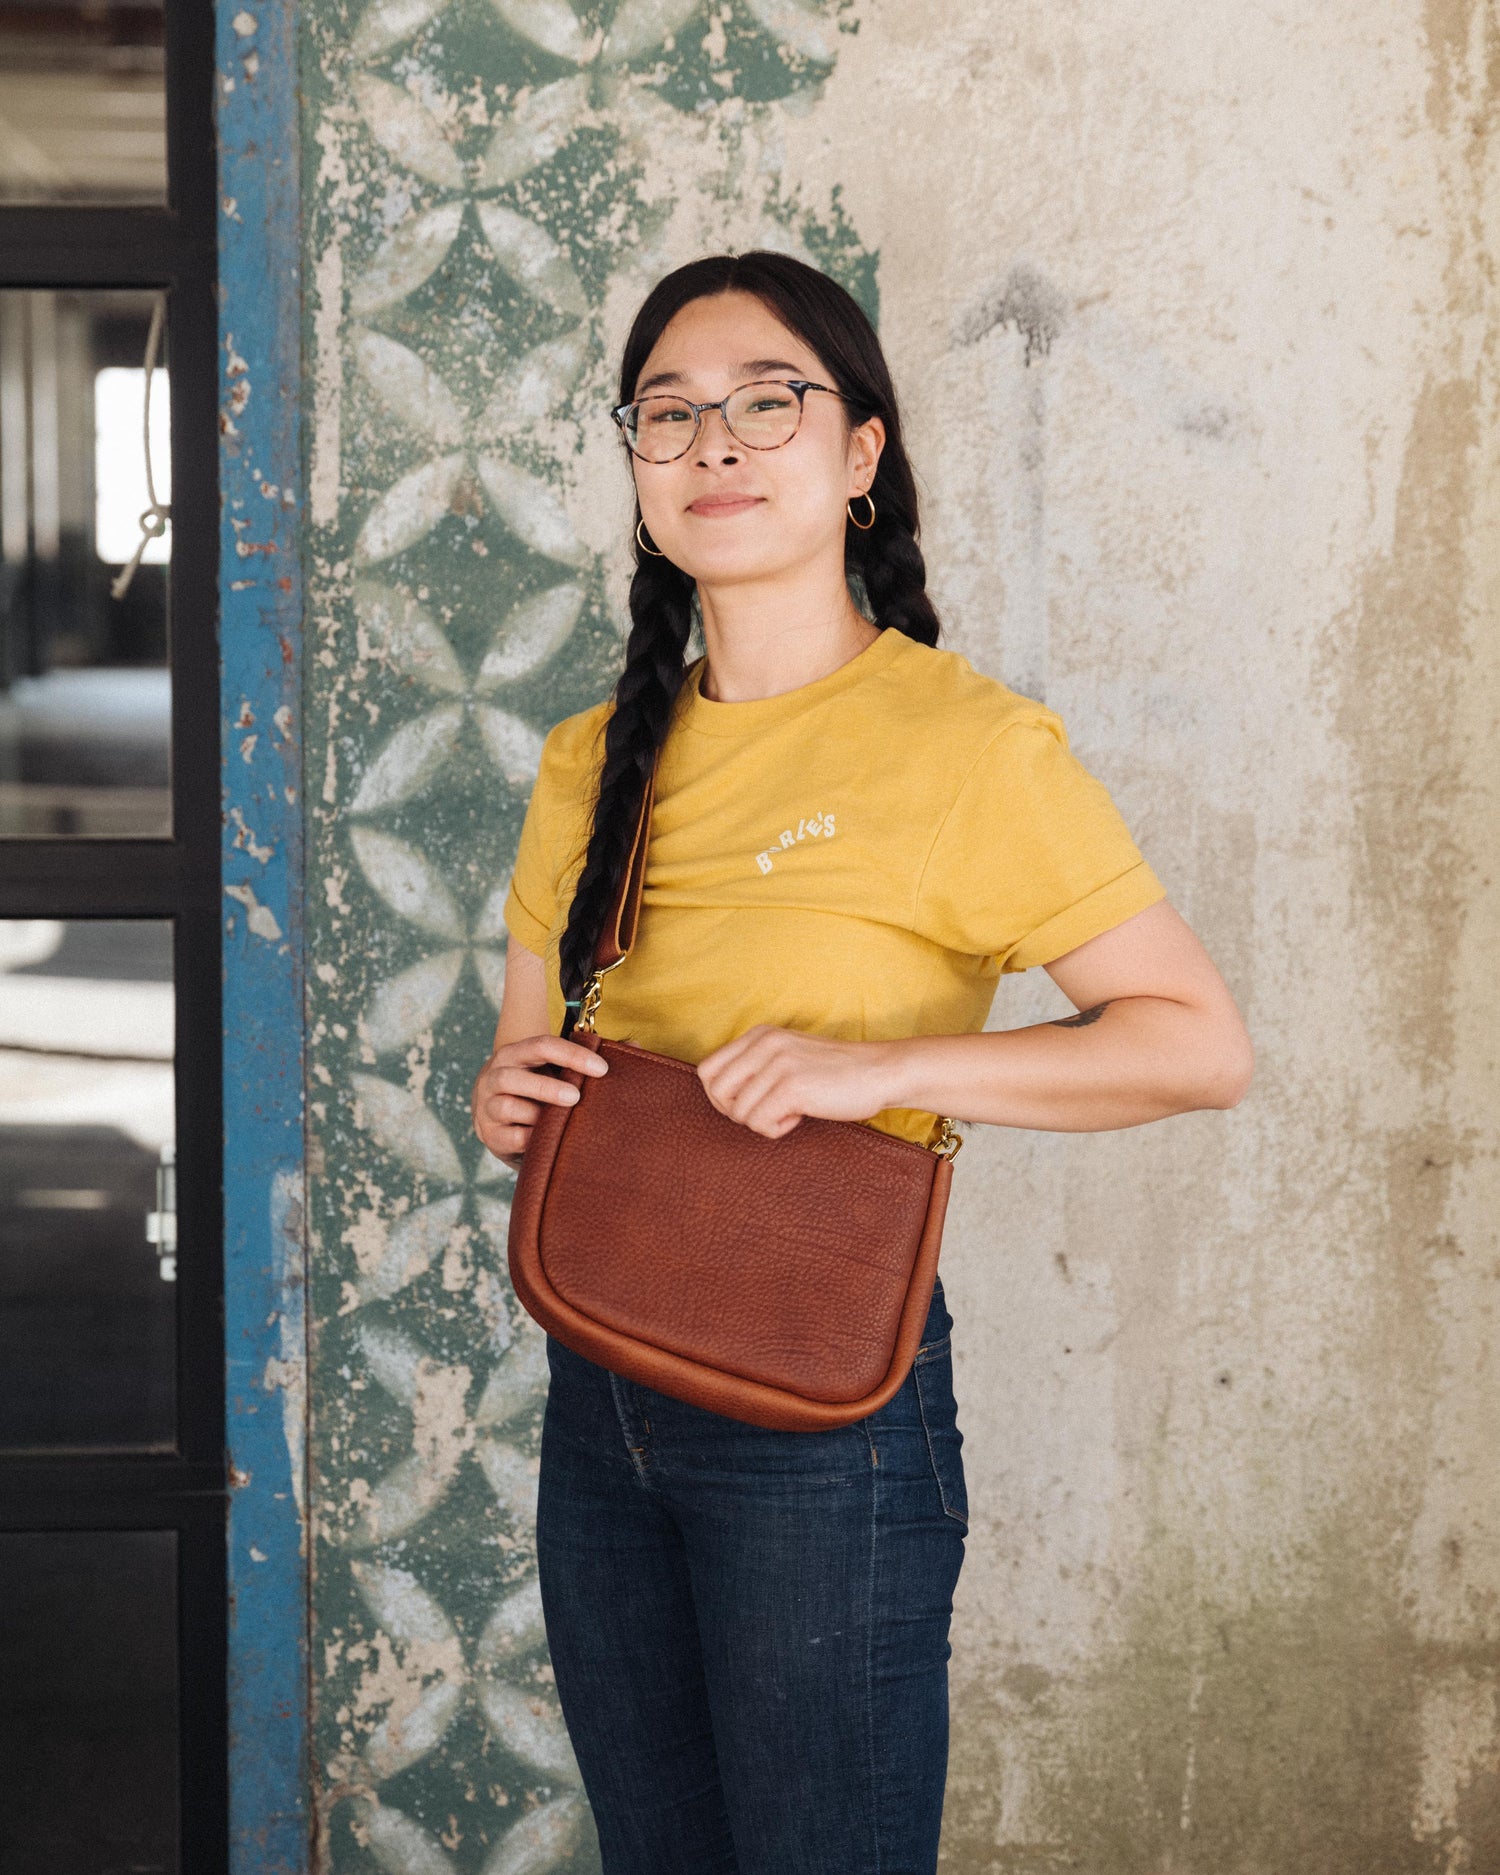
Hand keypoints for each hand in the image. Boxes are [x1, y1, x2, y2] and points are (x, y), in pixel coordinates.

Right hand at [471, 1032, 608, 1169]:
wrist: (499, 1119)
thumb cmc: (538, 1090)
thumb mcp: (556, 1071)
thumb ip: (590, 1060)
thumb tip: (635, 1047)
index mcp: (516, 1053)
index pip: (542, 1045)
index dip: (572, 1055)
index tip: (602, 1069)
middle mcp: (495, 1076)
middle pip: (514, 1077)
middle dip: (547, 1088)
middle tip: (577, 1098)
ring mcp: (487, 1107)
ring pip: (507, 1108)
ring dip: (537, 1116)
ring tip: (560, 1123)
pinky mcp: (489, 1135)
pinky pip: (509, 1138)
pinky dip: (530, 1140)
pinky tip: (546, 1140)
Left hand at [695, 1025, 896, 1139]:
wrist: (881, 1072)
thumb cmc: (836, 1073)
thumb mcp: (789, 1056)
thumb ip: (758, 1065)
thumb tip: (722, 1096)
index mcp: (759, 1035)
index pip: (707, 1069)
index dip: (720, 1096)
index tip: (748, 1104)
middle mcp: (764, 1044)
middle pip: (714, 1090)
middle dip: (735, 1112)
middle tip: (766, 1113)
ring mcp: (777, 1064)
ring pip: (737, 1111)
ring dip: (760, 1122)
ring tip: (788, 1113)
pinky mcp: (791, 1086)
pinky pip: (758, 1122)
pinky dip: (775, 1129)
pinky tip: (798, 1117)